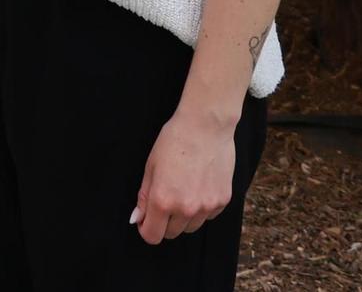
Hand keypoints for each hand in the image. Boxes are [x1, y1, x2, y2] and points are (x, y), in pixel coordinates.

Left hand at [131, 108, 236, 243]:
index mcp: (163, 200)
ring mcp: (207, 206)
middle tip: (164, 200)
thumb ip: (144, 197)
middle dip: (164, 222)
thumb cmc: (174, 141)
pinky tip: (199, 186)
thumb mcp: (150, 167)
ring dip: (184, 217)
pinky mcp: (223, 201)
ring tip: (183, 190)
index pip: (152, 236)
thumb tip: (138, 218)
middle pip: (172, 234)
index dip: (146, 229)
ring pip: (191, 227)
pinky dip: (202, 208)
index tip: (146, 220)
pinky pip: (208, 216)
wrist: (206, 126)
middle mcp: (186, 208)